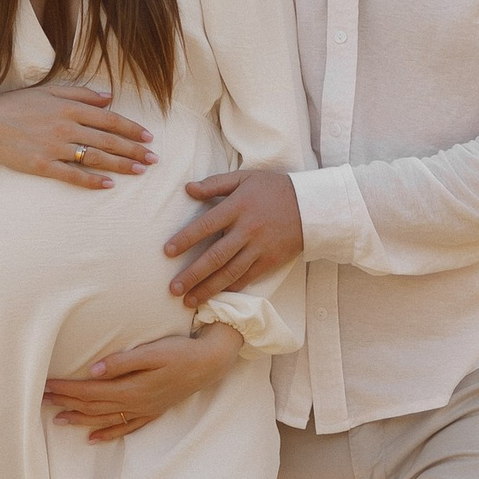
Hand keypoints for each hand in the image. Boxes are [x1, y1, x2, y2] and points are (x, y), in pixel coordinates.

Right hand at [0, 79, 154, 186]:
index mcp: (69, 108)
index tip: (148, 137)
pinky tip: (108, 185)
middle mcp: (66, 127)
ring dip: (120, 165)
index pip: (109, 119)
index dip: (131, 129)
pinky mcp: (43, 165)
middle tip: (154, 159)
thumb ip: (81, 94)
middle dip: (134, 150)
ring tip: (140, 171)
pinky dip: (92, 180)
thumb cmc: (17, 105)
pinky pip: (72, 175)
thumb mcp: (49, 91)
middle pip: (108, 140)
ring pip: (96, 157)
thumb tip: (109, 97)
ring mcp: (55, 147)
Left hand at [44, 328, 238, 439]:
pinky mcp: (152, 412)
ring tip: (58, 420)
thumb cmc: (180, 352)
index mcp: (131, 388)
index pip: (90, 391)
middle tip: (42, 400)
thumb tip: (94, 371)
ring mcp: (143, 411)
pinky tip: (93, 439)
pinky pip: (125, 428)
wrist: (209, 364)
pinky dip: (107, 434)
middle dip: (66, 403)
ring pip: (105, 420)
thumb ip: (122, 362)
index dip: (66, 389)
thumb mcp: (153, 352)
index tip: (46, 385)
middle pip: (93, 407)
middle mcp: (135, 404)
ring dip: (80, 420)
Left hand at [164, 167, 302, 308]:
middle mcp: (247, 230)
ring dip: (208, 288)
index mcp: (238, 207)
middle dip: (193, 275)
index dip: (186, 239)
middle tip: (173, 289)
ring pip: (230, 273)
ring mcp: (259, 248)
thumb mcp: (245, 178)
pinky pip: (247, 278)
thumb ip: (215, 183)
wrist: (311, 206)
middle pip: (215, 256)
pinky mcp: (270, 261)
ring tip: (189, 300)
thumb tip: (187, 189)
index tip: (167, 252)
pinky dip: (230, 288)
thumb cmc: (273, 189)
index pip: (206, 225)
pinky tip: (215, 296)